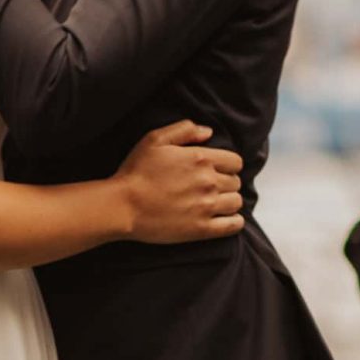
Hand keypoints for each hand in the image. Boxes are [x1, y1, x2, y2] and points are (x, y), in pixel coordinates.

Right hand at [117, 120, 246, 243]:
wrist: (123, 205)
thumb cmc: (136, 171)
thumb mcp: (154, 139)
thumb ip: (184, 130)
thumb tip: (208, 132)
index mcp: (201, 158)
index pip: (235, 161)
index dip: (227, 165)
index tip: (216, 170)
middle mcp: (209, 181)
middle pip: (236, 182)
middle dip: (226, 182)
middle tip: (210, 187)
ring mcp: (207, 206)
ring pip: (236, 202)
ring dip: (229, 201)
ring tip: (215, 202)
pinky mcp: (202, 229)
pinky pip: (233, 225)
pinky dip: (234, 222)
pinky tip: (224, 219)